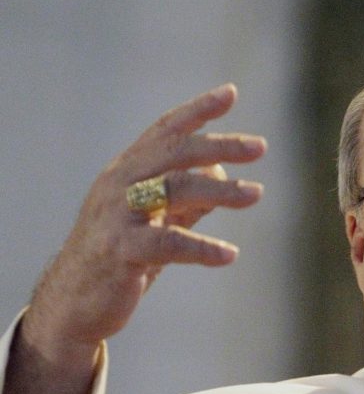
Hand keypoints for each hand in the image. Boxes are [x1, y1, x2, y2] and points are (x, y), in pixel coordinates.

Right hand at [23, 83, 264, 356]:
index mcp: (128, 171)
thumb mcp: (153, 219)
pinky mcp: (120, 251)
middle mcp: (120, 184)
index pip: (165, 131)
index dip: (198, 110)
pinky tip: (229, 255)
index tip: (230, 93)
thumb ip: (186, 197)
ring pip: (174, 190)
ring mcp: (118, 216)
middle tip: (260, 146)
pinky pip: (167, 243)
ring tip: (257, 193)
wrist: (73, 300)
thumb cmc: (120, 254)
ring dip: (221, 191)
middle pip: (174, 152)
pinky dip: (201, 247)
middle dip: (219, 145)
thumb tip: (223, 177)